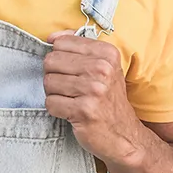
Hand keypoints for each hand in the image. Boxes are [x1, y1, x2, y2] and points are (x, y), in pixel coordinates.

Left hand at [44, 31, 145, 164]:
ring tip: (72, 100)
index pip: (60, 43)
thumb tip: (52, 36)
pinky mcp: (84, 110)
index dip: (60, 59)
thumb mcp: (103, 68)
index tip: (73, 71)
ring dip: (55, 94)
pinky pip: (50, 103)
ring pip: (48, 82)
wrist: (125, 136)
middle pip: (51, 61)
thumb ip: (79, 48)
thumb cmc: (108, 100)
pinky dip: (56, 110)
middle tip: (70, 89)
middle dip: (54, 76)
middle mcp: (102, 69)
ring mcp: (93, 90)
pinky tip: (71, 113)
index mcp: (106, 53)